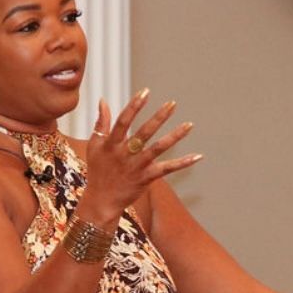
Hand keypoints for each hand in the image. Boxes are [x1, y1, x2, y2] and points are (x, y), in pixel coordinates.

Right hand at [79, 89, 200, 224]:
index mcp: (111, 144)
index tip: (146, 91)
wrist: (101, 201)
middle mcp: (125, 154)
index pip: (123, 121)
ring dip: (174, 137)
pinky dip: (182, 163)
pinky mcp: (146, 178)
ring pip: (157, 149)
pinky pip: (167, 169)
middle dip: (158, 118)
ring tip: (189, 125)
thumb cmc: (98, 170)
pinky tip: (197, 156)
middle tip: (172, 103)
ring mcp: (137, 167)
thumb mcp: (94, 145)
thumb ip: (101, 123)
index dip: (134, 106)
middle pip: (143, 133)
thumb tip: (103, 100)